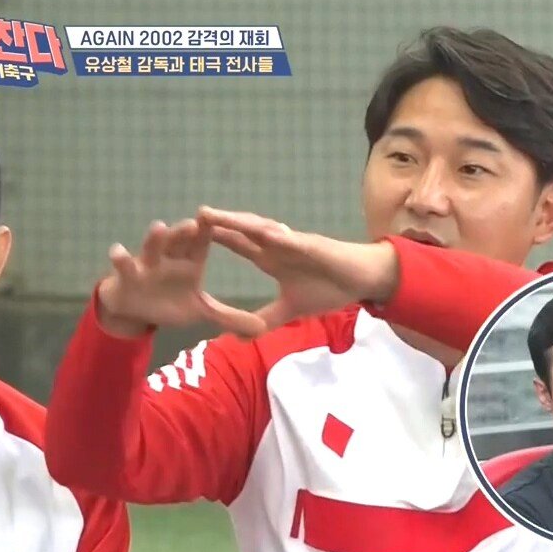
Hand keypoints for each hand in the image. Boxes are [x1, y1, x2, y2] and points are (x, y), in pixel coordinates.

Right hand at [97, 212, 267, 337]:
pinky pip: (123, 264)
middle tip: (195, 222)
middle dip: (185, 230)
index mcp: (190, 260)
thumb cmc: (170, 302)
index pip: (204, 242)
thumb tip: (260, 328)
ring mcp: (147, 262)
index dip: (214, 232)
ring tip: (159, 227)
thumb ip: (229, 317)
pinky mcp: (127, 273)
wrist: (135, 308)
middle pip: (179, 239)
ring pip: (152, 246)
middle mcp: (170, 256)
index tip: (220, 225)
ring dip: (155, 238)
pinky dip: (120, 258)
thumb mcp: (201, 311)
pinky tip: (118, 251)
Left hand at [197, 207, 398, 330]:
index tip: (191, 236)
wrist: (362, 280)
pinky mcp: (314, 246)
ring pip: (261, 229)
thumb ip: (267, 319)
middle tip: (192, 215)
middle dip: (219, 223)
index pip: (239, 245)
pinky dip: (276, 237)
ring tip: (213, 215)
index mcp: (272, 258)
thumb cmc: (329, 288)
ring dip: (237, 222)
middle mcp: (279, 245)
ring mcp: (295, 243)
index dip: (217, 239)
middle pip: (243, 232)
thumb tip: (240, 336)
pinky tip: (258, 232)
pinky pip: (292, 241)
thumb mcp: (291, 309)